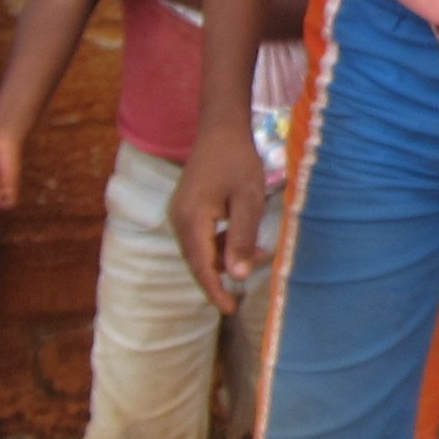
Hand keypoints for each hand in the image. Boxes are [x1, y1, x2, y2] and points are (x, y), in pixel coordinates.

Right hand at [166, 123, 271, 314]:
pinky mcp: (187, 210)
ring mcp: (180, 215)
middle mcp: (178, 220)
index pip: (201, 266)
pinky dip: (222, 244)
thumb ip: (242, 238)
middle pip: (199, 261)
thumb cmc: (238, 160)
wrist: (221, 128)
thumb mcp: (248, 200)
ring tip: (260, 252)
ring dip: (227, 257)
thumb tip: (237, 275)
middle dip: (224, 275)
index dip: (215, 290)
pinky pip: (202, 238)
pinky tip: (245, 239)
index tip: (231, 309)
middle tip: (251, 283)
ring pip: (202, 250)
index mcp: (191, 220)